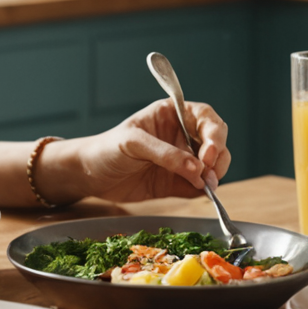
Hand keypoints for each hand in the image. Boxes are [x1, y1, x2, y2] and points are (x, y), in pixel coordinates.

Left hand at [52, 98, 230, 203]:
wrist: (90, 174)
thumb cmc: (107, 147)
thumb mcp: (133, 143)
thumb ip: (165, 154)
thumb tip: (197, 169)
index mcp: (172, 115)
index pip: (205, 118)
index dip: (214, 133)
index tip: (208, 153)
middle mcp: (181, 136)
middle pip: (216, 142)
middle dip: (218, 157)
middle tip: (208, 172)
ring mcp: (181, 160)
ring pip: (212, 166)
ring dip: (214, 175)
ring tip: (205, 185)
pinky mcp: (177, 183)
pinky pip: (198, 186)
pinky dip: (204, 191)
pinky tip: (201, 193)